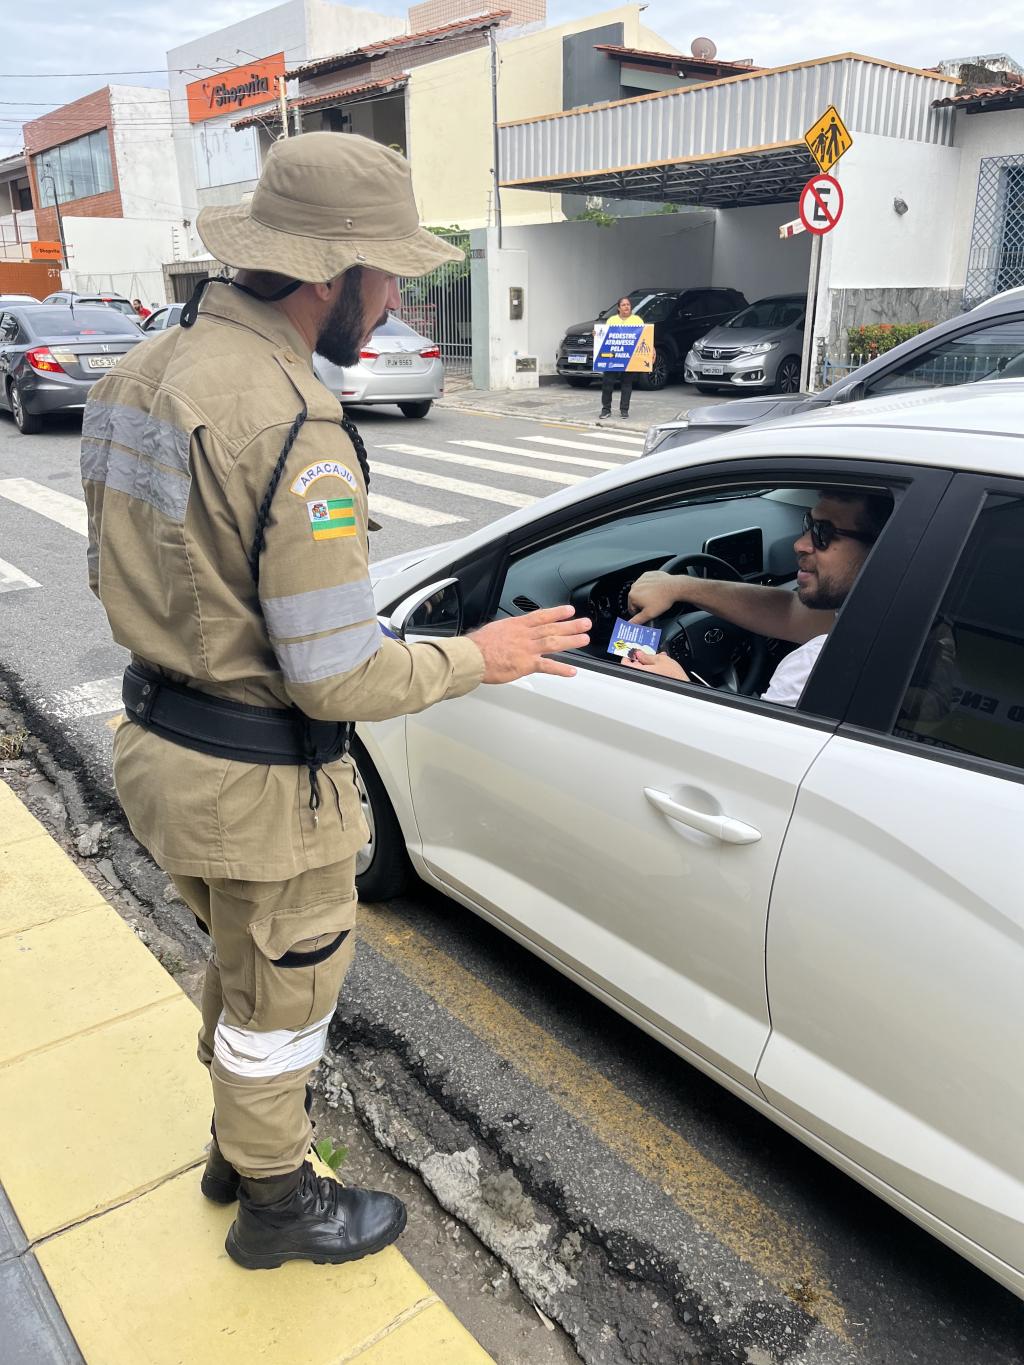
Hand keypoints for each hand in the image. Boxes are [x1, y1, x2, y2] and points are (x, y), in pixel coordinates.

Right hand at [469, 605, 590, 682]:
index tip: (568, 610)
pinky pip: (547, 666)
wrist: (471, 656)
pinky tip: (572, 671)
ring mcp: (527, 649)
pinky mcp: (526, 664)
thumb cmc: (478, 645)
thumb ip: (506, 631)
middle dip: (570, 625)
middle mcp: (525, 635)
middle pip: (552, 627)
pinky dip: (561, 669)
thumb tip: (509, 633)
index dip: (557, 612)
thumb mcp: (494, 630)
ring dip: (571, 641)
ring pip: (553, 642)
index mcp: (516, 625)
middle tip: (585, 623)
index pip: (541, 616)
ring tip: (584, 639)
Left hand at [621, 650, 687, 680]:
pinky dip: (651, 670)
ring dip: (646, 665)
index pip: (625, 663)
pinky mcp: (652, 687)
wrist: (683, 686)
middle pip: (633, 667)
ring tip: (656, 659)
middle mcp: (639, 679)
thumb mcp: (660, 659)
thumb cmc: (673, 676)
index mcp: (638, 671)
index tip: (633, 652)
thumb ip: (647, 656)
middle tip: (645, 654)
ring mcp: (645, 684)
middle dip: (639, 659)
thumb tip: (639, 653)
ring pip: (641, 672)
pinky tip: (660, 666)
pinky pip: (647, 676)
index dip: (628, 655)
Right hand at [627, 571, 683, 624]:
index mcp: (632, 596)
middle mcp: (634, 586)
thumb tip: (629, 625)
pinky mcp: (647, 575)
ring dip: (646, 594)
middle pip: (635, 599)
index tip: (648, 610)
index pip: (632, 608)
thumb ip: (637, 620)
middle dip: (643, 602)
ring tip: (656, 596)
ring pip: (640, 591)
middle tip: (653, 604)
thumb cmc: (663, 599)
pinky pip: (645, 583)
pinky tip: (656, 589)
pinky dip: (649, 586)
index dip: (640, 612)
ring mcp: (641, 579)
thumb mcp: (649, 614)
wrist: (674, 587)